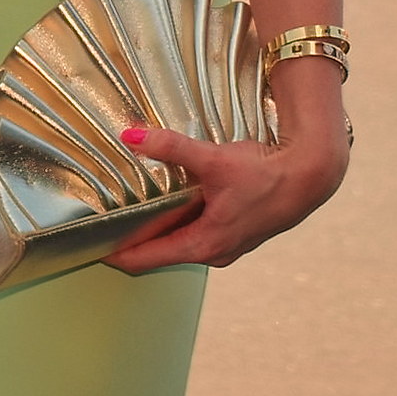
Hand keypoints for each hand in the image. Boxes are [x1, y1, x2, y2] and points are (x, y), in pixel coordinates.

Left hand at [102, 116, 348, 273]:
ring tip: (120, 211)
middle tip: (95, 223)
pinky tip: (160, 201)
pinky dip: (172, 219)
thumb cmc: (265, 175)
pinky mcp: (232, 229)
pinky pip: (192, 229)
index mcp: (204, 244)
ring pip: (176, 240)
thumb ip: (170, 148)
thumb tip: (130, 136)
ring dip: (151, 229)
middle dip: (128, 240)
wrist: (309, 177)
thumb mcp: (213, 160)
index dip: (115, 255)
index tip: (87, 248)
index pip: (146, 260)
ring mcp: (224, 242)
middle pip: (157, 252)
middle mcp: (212, 250)